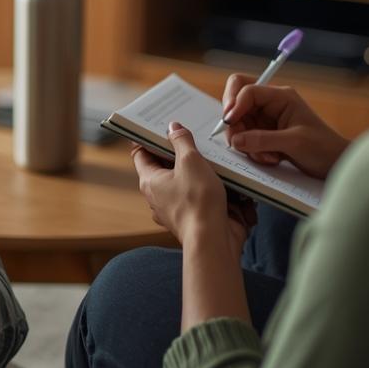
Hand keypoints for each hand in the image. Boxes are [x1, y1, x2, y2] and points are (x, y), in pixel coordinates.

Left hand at [132, 123, 251, 250]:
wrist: (213, 240)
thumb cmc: (198, 201)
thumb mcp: (191, 161)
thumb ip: (182, 141)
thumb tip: (173, 128)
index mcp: (150, 181)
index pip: (141, 153)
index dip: (148, 138)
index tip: (159, 127)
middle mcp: (158, 196)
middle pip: (166, 166)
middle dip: (181, 153)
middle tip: (194, 137)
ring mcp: (175, 208)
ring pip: (187, 182)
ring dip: (201, 171)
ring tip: (215, 158)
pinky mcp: (194, 217)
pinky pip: (202, 197)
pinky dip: (213, 189)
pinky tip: (228, 182)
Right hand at [221, 74, 348, 178]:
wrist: (335, 164)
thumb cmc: (323, 147)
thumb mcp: (294, 142)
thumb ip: (263, 139)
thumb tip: (236, 139)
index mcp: (280, 97)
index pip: (248, 90)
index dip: (235, 104)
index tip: (229, 123)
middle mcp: (271, 104)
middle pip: (236, 100)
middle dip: (234, 121)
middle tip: (237, 140)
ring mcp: (266, 119)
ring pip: (238, 123)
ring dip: (245, 141)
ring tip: (266, 156)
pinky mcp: (264, 134)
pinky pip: (245, 138)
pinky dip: (252, 150)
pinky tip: (271, 159)